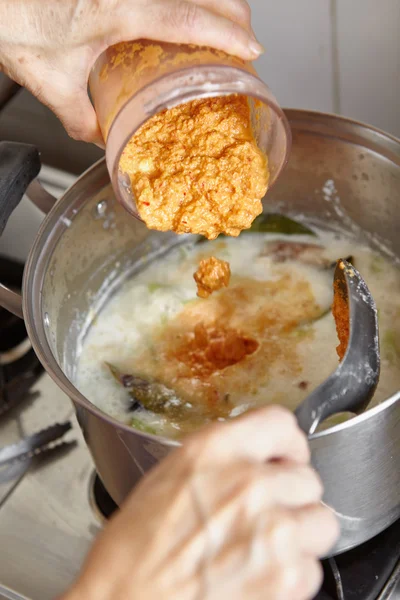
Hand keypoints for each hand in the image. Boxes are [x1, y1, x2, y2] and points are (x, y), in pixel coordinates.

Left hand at [0, 0, 262, 143]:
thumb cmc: (10, 19)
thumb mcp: (49, 79)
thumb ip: (80, 116)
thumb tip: (99, 136)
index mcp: (117, 7)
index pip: (189, 19)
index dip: (227, 34)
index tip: (252, 49)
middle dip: (234, 8)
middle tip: (245, 36)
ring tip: (223, 21)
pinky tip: (184, 10)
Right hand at [62, 406, 338, 599]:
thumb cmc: (133, 552)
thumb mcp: (170, 477)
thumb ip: (221, 460)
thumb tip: (255, 459)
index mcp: (215, 449)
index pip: (282, 423)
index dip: (286, 446)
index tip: (284, 460)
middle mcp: (249, 481)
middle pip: (307, 477)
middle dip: (290, 498)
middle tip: (264, 517)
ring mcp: (272, 528)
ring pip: (321, 521)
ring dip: (300, 536)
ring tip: (264, 550)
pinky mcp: (286, 577)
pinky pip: (312, 568)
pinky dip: (293, 578)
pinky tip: (257, 578)